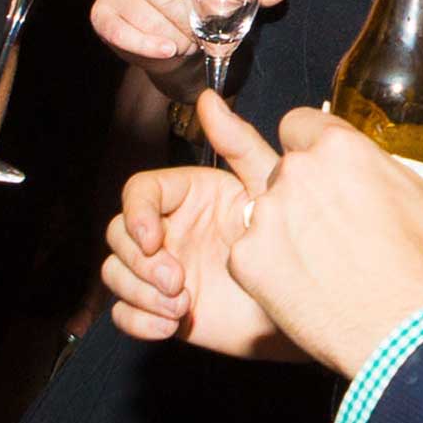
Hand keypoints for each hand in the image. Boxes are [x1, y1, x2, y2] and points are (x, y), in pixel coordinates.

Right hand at [89, 0, 290, 82]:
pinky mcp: (101, 15)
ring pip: (135, 7)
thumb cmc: (203, 7)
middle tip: (199, 30)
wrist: (182, 44)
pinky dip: (142, 42)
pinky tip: (165, 50)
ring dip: (165, 29)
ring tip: (186, 41)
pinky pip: (116, 28)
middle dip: (178, 11)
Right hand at [100, 136, 298, 358]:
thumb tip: (208, 98)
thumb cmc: (295, 240)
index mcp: (188, 195)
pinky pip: (124, 313)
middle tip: (178, 281)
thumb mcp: (269, 189)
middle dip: (139, 261)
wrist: (307, 305)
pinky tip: (171, 324)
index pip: (138, 192)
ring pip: (115, 272)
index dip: (137, 213)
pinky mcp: (162, 308)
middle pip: (118, 233)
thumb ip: (239, 144)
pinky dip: (139, 320)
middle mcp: (170, 230)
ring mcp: (163, 270)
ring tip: (181, 305)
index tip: (153, 238)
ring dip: (139, 291)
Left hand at [206, 97, 422, 376]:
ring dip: (287, 228)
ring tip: (323, 260)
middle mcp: (295, 173)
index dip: (314, 144)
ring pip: (265, 210)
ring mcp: (264, 217)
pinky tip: (305, 285)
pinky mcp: (245, 261)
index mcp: (341, 149)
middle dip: (304, 190)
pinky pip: (251, 255)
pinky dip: (271, 268)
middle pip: (285, 168)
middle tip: (336, 223)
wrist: (401, 335)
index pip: (302, 123)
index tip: (329, 170)